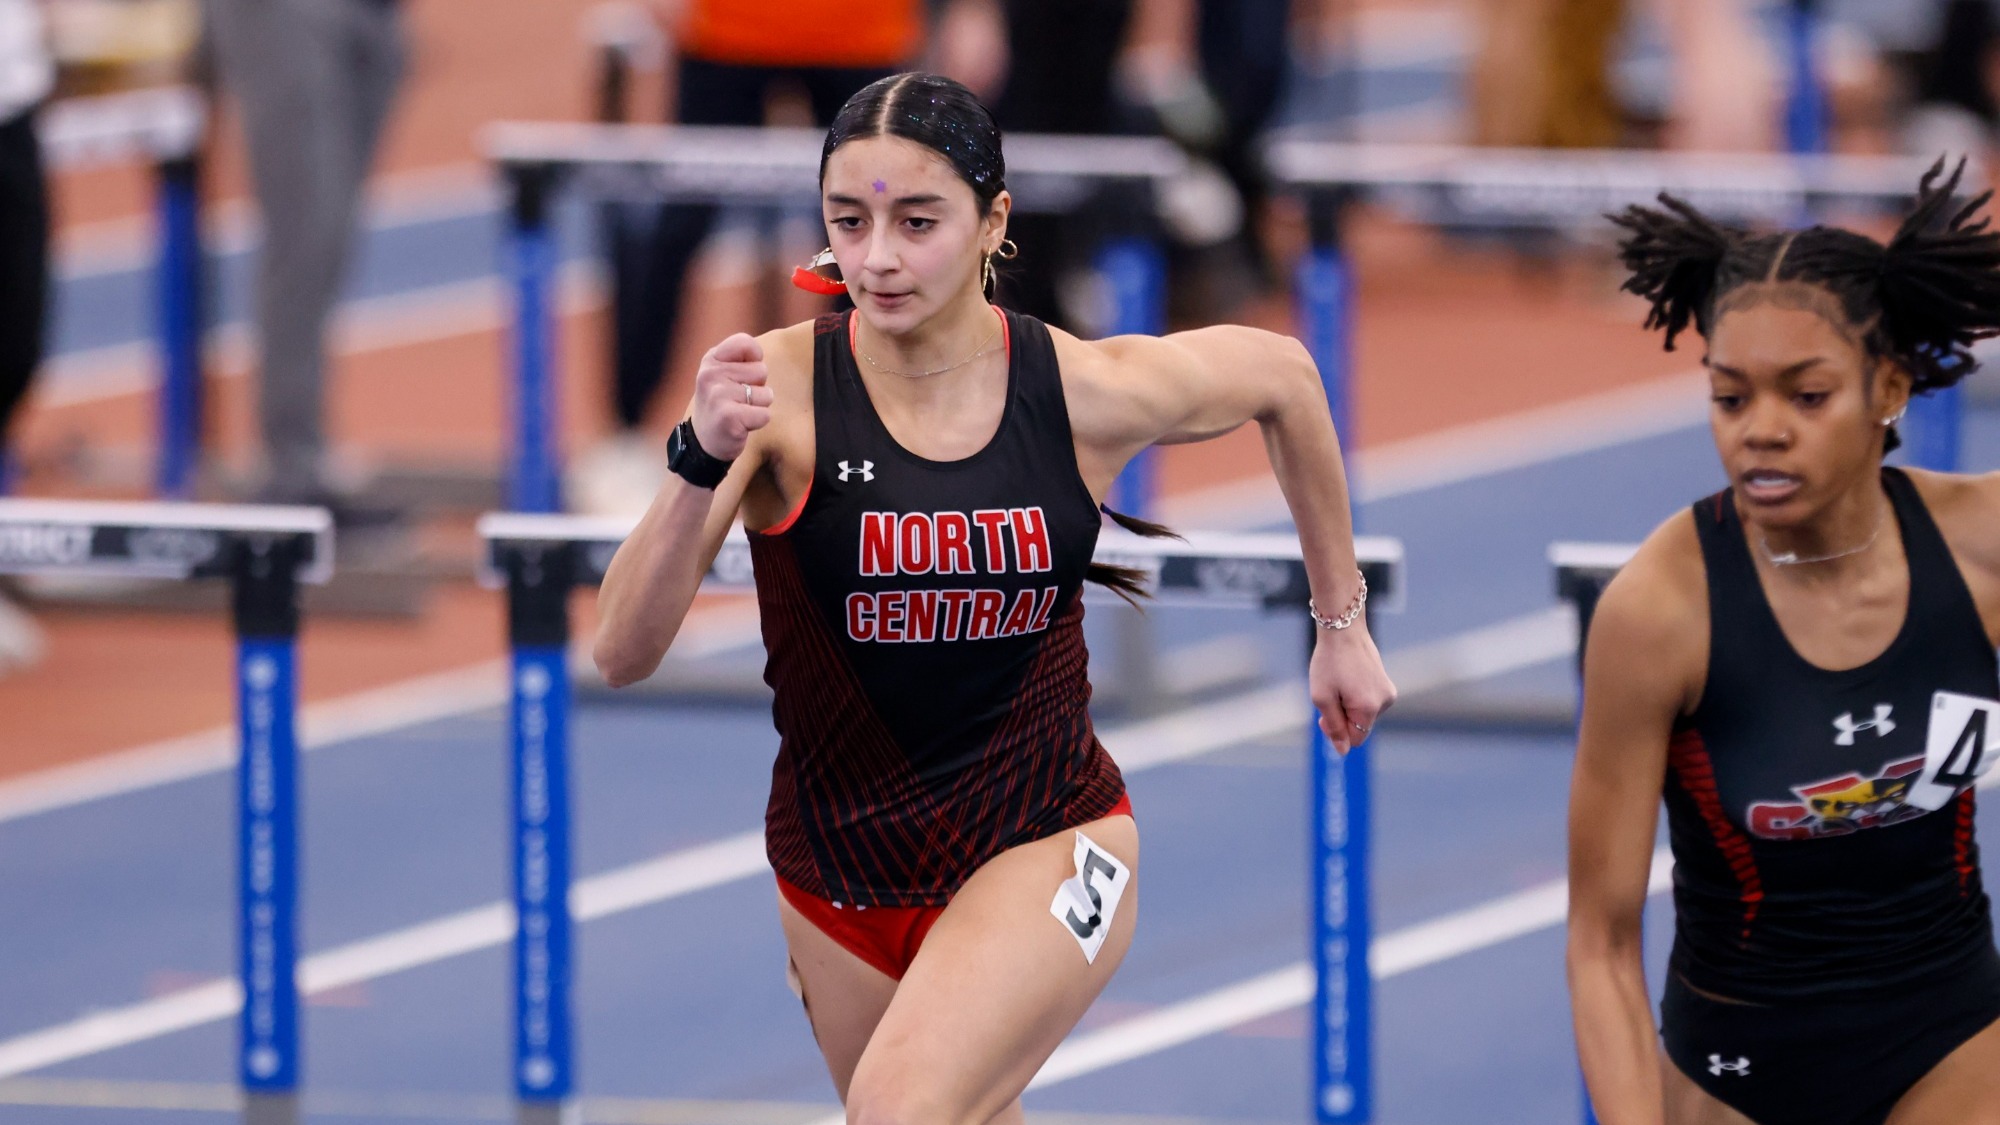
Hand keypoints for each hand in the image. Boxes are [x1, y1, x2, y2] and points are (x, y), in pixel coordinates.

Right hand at [691, 333, 771, 461]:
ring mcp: (718, 395)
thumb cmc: (722, 404)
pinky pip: (765, 414)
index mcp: (711, 359)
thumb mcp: (723, 374)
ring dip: (759, 406)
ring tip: (739, 411)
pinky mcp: (728, 417)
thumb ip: (740, 359)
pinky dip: (758, 422)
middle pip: (761, 370)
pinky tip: (741, 425)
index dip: (755, 359)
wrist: (703, 442)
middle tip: (738, 400)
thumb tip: (759, 356)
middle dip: (757, 387)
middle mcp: (711, 374)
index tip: (744, 375)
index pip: (745, 342)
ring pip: (766, 394)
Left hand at [1311, 623, 1395, 754]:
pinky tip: (1347, 678)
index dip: (1336, 732)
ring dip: (1348, 705)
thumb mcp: (1322, 698)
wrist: (1343, 630)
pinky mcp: (1386, 684)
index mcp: (1369, 708)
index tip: (1323, 716)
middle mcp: (1385, 702)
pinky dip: (1356, 696)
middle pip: (1360, 727)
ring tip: (1339, 682)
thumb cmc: (1329, 662)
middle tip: (1328, 696)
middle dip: (1342, 717)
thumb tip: (1343, 751)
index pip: (1355, 739)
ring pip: (1364, 714)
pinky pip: (1369, 702)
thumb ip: (1333, 726)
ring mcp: (1388, 692)